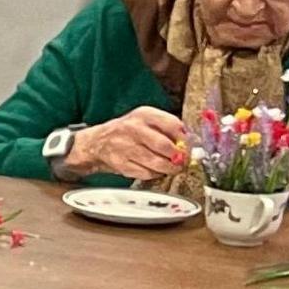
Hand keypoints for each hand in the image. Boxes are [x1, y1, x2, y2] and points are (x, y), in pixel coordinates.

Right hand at [63, 106, 186, 182]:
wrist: (98, 142)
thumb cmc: (128, 131)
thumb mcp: (147, 120)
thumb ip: (168, 128)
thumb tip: (190, 142)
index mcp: (144, 115)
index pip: (172, 124)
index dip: (184, 138)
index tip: (189, 145)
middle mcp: (133, 129)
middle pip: (164, 146)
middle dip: (178, 156)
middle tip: (182, 160)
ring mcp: (125, 147)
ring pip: (156, 162)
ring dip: (169, 168)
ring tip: (173, 168)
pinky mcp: (121, 163)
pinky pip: (146, 173)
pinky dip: (155, 174)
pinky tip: (156, 170)